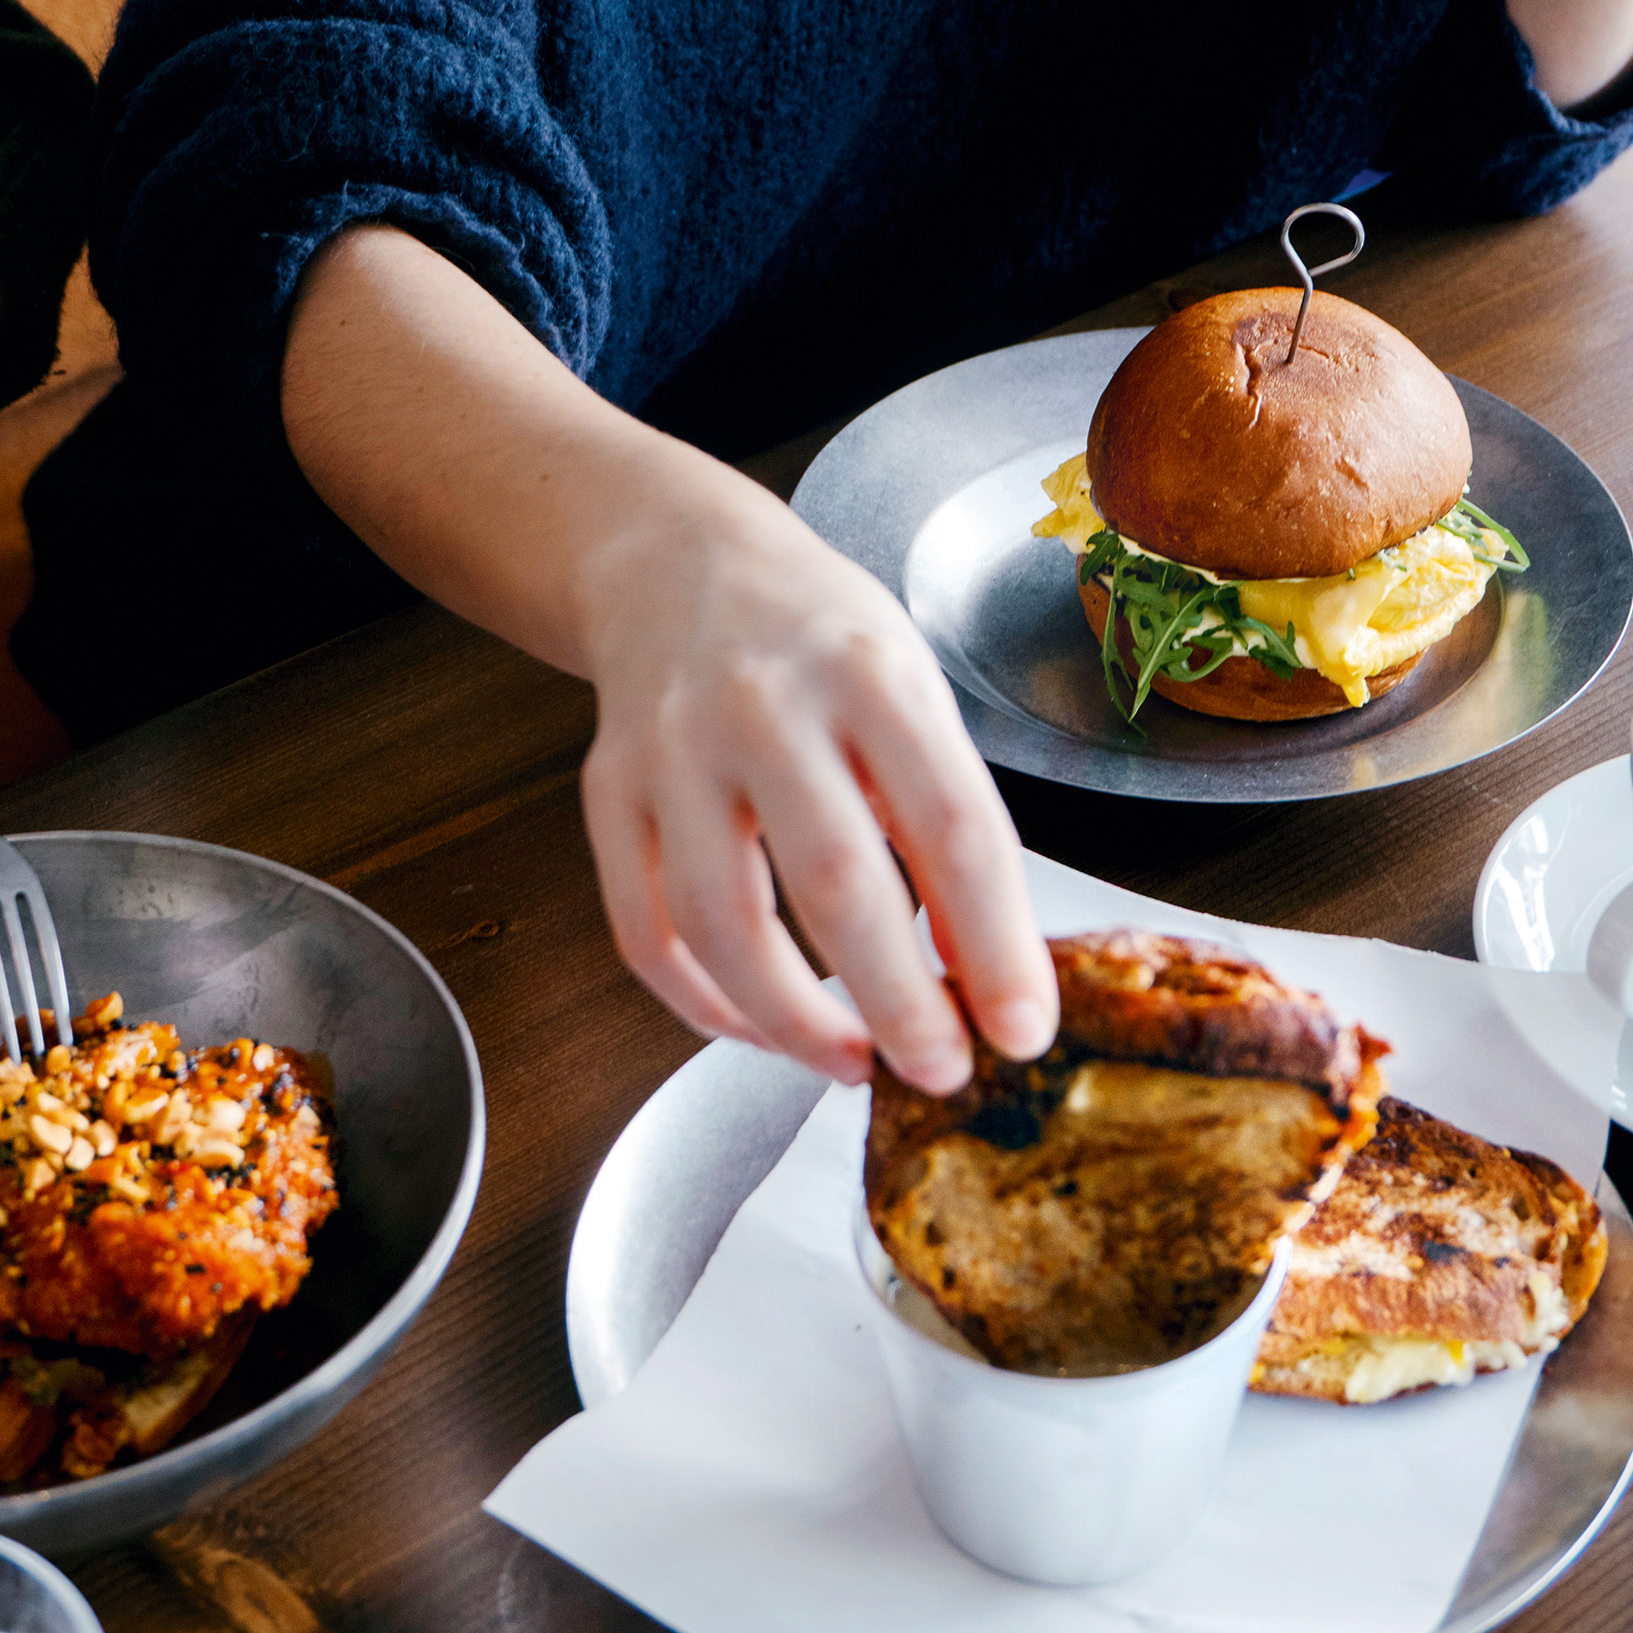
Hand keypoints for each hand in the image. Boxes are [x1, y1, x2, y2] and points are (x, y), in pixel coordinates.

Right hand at [576, 487, 1058, 1092]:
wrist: (677, 561)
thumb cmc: (820, 641)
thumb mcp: (912, 689)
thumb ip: (942, 815)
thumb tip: (981, 973)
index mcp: (871, 671)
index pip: (951, 824)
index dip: (994, 943)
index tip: (1023, 1029)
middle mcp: (765, 703)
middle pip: (836, 880)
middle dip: (899, 1001)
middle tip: (943, 1070)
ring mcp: (673, 747)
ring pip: (723, 921)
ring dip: (796, 1022)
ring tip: (855, 1063)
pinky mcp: (608, 790)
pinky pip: (644, 928)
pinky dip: (704, 1002)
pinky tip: (761, 1028)